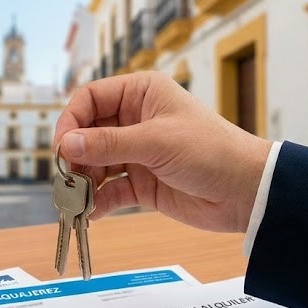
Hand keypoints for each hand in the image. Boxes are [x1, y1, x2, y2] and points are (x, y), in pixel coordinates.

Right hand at [54, 71, 270, 232]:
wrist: (245, 192)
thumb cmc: (210, 151)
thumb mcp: (156, 142)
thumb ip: (108, 144)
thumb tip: (65, 144)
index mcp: (141, 94)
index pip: (90, 99)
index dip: (71, 121)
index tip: (62, 147)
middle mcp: (135, 120)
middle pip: (87, 133)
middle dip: (74, 156)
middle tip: (66, 178)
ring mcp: (137, 153)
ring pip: (95, 164)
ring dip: (83, 182)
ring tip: (76, 200)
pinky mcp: (142, 183)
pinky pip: (109, 190)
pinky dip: (98, 202)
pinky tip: (90, 214)